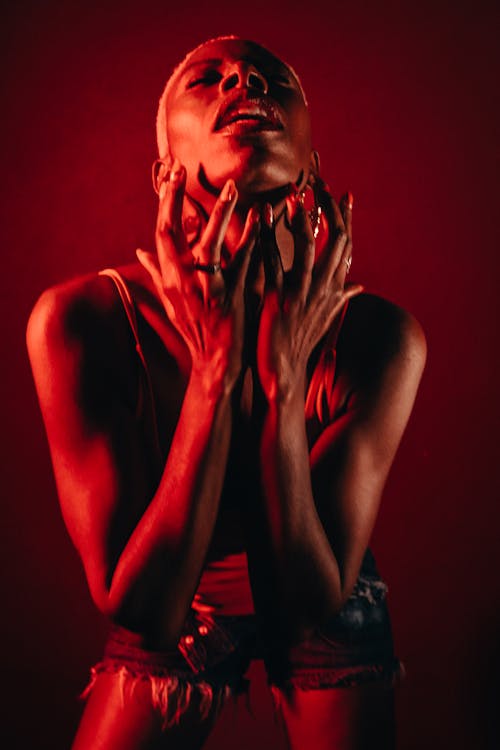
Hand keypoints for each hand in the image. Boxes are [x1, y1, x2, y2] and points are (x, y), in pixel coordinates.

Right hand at [137, 159, 258, 392]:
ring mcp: (203, 289)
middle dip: (174, 197)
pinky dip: (250, 238)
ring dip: (219, 213)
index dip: (164, 201)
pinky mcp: (227, 297)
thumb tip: (139, 252)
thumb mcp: (171, 302)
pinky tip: (261, 216)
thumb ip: (158, 274)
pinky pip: (239, 261)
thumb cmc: (195, 331)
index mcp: (169, 277)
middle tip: (182, 167)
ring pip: (207, 243)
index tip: (170, 173)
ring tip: (232, 186)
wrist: (216, 363)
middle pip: (170, 231)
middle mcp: (180, 280)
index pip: (160, 231)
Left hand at [256, 181, 362, 401]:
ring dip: (301, 215)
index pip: (346, 245)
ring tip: (294, 192)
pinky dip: (266, 235)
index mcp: (333, 289)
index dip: (346, 218)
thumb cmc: (300, 343)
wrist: (282, 371)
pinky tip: (259, 214)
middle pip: (335, 239)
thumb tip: (359, 285)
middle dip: (328, 207)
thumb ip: (340, 296)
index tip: (343, 194)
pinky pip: (272, 259)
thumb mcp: (325, 318)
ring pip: (306, 245)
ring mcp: (301, 292)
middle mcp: (322, 287)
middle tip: (318, 181)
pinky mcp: (277, 298)